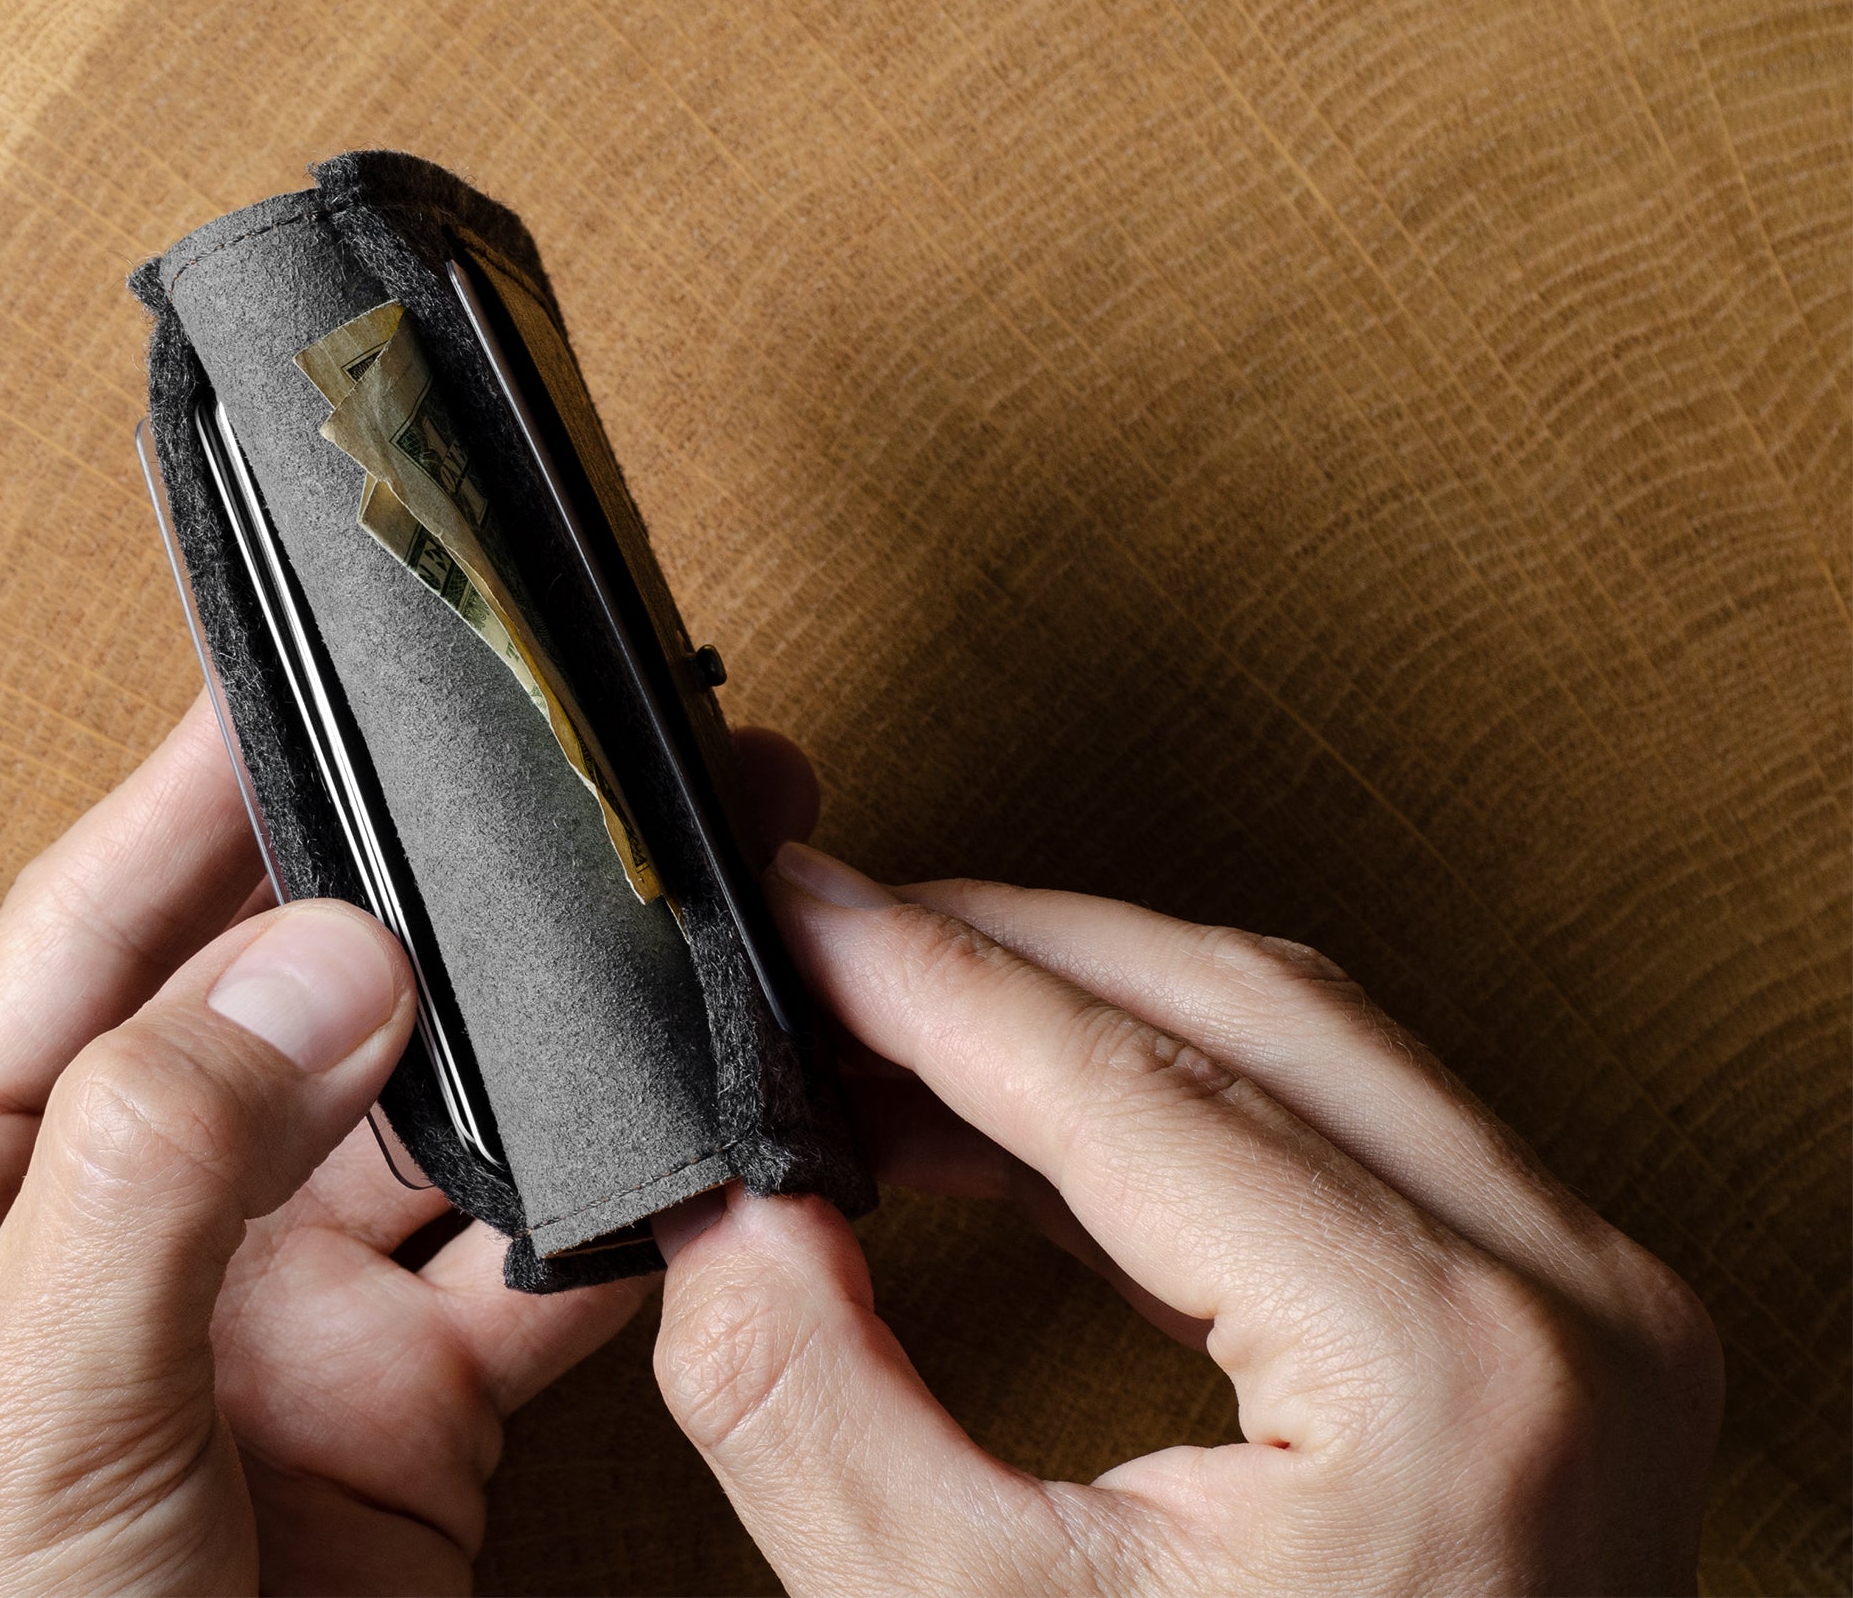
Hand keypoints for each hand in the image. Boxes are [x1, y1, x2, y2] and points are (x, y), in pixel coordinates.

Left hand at [0, 706, 638, 1595]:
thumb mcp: (20, 1408)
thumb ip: (159, 1163)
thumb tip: (324, 954)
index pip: (73, 938)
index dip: (188, 794)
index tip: (292, 659)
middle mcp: (100, 1227)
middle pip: (275, 1008)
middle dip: (412, 897)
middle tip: (536, 778)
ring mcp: (256, 1320)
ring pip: (420, 1126)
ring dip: (532, 1035)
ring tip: (647, 914)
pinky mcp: (390, 1418)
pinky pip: (517, 1270)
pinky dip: (610, 1206)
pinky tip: (688, 1127)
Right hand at [650, 781, 1721, 1592]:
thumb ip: (807, 1406)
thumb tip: (731, 1214)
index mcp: (1441, 1367)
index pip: (1121, 1081)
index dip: (919, 973)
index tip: (794, 913)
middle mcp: (1560, 1301)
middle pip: (1225, 1003)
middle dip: (995, 951)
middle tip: (818, 952)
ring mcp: (1588, 1309)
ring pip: (1294, 1037)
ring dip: (1076, 1009)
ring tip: (883, 1037)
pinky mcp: (1564, 1335)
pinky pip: (1344, 1128)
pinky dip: (1163, 1099)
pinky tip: (1011, 1124)